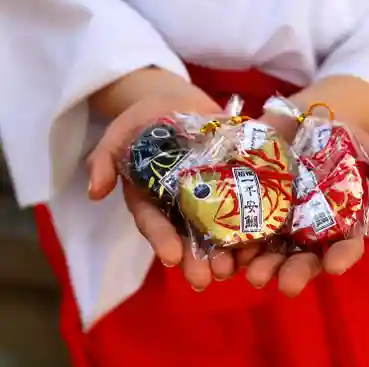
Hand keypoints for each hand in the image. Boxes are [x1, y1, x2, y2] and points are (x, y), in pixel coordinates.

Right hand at [86, 67, 232, 290]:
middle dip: (195, 259)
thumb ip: (104, 158)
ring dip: (225, 252)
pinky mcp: (233, 184)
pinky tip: (259, 242)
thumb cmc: (145, 118)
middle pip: (187, 236)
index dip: (161, 239)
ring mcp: (208, 197)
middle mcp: (179, 205)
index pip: (154, 222)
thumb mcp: (120, 132)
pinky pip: (243, 206)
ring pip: (216, 230)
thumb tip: (94, 192)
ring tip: (232, 269)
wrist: (179, 102)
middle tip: (204, 280)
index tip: (171, 257)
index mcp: (151, 198)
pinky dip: (251, 225)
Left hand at [240, 124, 368, 295]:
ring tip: (254, 274)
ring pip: (269, 254)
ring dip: (261, 267)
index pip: (344, 246)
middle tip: (287, 285)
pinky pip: (239, 234)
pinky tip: (226, 257)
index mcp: (336, 222)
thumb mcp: (362, 145)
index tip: (333, 265)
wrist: (294, 120)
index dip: (341, 257)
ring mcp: (275, 223)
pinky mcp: (248, 211)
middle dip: (295, 273)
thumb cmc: (333, 138)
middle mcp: (305, 231)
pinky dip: (231, 249)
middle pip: (303, 259)